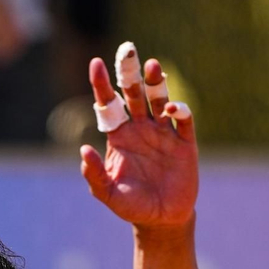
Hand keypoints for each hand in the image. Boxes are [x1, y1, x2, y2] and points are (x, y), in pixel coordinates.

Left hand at [80, 42, 198, 229]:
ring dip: (156, 82)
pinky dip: (180, 110)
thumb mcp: (108, 194)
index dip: (102, 84)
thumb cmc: (131, 206)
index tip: (96, 63)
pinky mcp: (185, 142)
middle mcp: (140, 128)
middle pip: (134, 93)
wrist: (162, 219)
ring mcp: (163, 132)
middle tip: (128, 49)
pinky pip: (183, 120)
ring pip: (159, 99)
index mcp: (119, 136)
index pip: (108, 104)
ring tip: (152, 65)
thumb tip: (84, 150)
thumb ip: (95, 174)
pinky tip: (172, 108)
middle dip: (130, 72)